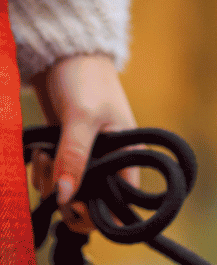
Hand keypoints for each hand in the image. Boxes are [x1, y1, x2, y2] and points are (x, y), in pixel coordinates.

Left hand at [30, 53, 135, 232]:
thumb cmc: (84, 78)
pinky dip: (44, 172)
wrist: (63, 49)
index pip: (120, 208)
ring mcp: (86, 160)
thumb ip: (74, 157)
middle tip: (54, 181)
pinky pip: (54, 177)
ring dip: (50, 182)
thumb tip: (64, 196)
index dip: (98, 215)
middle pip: (91, 205)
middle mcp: (110, 166)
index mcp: (127, 162)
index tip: (74, 205)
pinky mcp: (66, 152)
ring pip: (68, 192)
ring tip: (44, 157)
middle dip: (68, 198)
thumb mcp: (81, 118)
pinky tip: (40, 154)